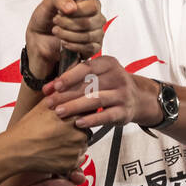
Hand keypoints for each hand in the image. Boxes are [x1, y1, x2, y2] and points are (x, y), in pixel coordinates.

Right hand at [3, 97, 88, 176]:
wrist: (18, 150)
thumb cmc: (28, 128)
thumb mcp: (43, 105)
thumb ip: (60, 96)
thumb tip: (68, 88)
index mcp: (73, 116)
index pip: (87, 112)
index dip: (78, 114)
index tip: (71, 116)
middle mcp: (78, 133)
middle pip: (85, 129)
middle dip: (75, 129)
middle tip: (59, 131)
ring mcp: (76, 150)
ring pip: (82, 144)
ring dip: (73, 143)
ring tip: (56, 141)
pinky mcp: (72, 163)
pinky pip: (77, 158)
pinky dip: (70, 155)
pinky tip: (56, 150)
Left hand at [25, 0, 105, 80]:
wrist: (39, 38)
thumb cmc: (46, 18)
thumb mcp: (49, 3)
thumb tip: (73, 7)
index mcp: (88, 3)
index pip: (93, 6)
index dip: (77, 10)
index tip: (61, 11)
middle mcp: (95, 18)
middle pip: (90, 22)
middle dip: (69, 23)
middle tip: (55, 21)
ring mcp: (96, 33)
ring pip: (89, 35)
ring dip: (68, 34)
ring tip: (56, 31)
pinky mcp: (92, 48)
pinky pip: (88, 48)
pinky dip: (73, 45)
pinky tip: (63, 42)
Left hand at [42, 55, 159, 130]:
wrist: (137, 98)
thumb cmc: (109, 84)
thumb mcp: (97, 75)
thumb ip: (76, 78)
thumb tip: (48, 88)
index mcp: (108, 63)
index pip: (87, 67)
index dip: (69, 77)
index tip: (54, 86)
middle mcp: (117, 77)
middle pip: (89, 85)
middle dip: (67, 94)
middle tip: (50, 102)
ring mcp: (122, 94)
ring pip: (96, 100)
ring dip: (76, 106)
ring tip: (59, 112)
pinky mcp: (124, 111)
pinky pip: (106, 115)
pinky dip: (92, 119)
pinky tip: (78, 122)